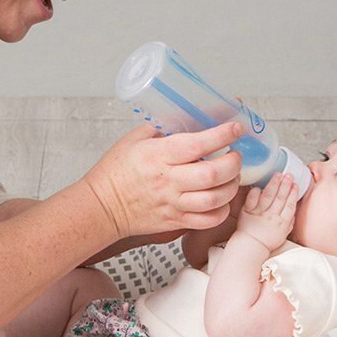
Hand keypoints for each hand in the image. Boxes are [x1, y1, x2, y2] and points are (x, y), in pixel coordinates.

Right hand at [82, 123, 243, 238]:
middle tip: (235, 154)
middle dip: (233, 162)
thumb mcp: (136, 138)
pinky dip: (222, 210)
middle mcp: (168, 181)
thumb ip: (167, 127)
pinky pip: (208, 220)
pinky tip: (220, 199)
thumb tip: (198, 115)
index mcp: (158, 156)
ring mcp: (173, 204)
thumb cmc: (116, 171)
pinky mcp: (176, 222)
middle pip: (213, 174)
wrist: (101, 206)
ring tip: (231, 176)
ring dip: (231, 186)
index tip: (235, 128)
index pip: (197, 144)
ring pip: (215, 199)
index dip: (222, 134)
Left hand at [234, 172, 296, 251]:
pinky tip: (258, 186)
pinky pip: (251, 200)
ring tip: (278, 175)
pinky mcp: (248, 212)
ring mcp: (259, 214)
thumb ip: (290, 222)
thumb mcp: (283, 234)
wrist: (251, 247)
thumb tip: (294, 211)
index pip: (290, 205)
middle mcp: (272, 217)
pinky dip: (255, 193)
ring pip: (268, 196)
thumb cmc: (267, 241)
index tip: (296, 184)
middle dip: (286, 185)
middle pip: (281, 198)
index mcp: (282, 222)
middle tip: (288, 175)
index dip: (293, 194)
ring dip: (274, 184)